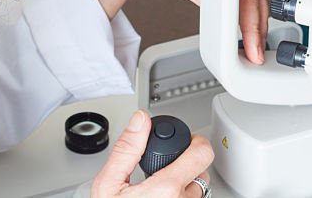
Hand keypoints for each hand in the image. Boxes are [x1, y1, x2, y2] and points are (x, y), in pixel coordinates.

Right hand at [91, 110, 212, 197]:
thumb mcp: (108, 185)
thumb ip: (127, 149)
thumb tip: (140, 121)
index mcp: (166, 190)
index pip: (203, 153)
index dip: (195, 142)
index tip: (187, 142)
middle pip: (201, 172)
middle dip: (186, 167)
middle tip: (166, 171)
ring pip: (196, 193)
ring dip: (183, 188)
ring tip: (160, 193)